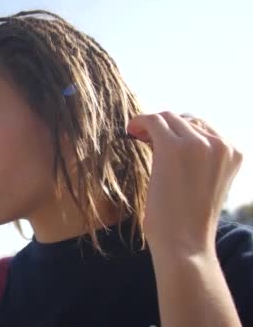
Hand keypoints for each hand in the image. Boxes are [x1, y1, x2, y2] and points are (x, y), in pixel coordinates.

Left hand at [127, 112, 242, 254]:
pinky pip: (152, 121)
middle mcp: (220, 145)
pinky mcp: (173, 148)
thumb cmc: (188, 222)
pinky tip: (129, 132)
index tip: (157, 139)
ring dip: (150, 125)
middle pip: (184, 119)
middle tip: (143, 138)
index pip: (202, 127)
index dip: (177, 130)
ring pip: (168, 118)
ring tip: (136, 136)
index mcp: (233, 153)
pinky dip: (139, 122)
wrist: (184, 245)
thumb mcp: (204, 184)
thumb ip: (199, 161)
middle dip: (163, 126)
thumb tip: (171, 139)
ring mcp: (199, 144)